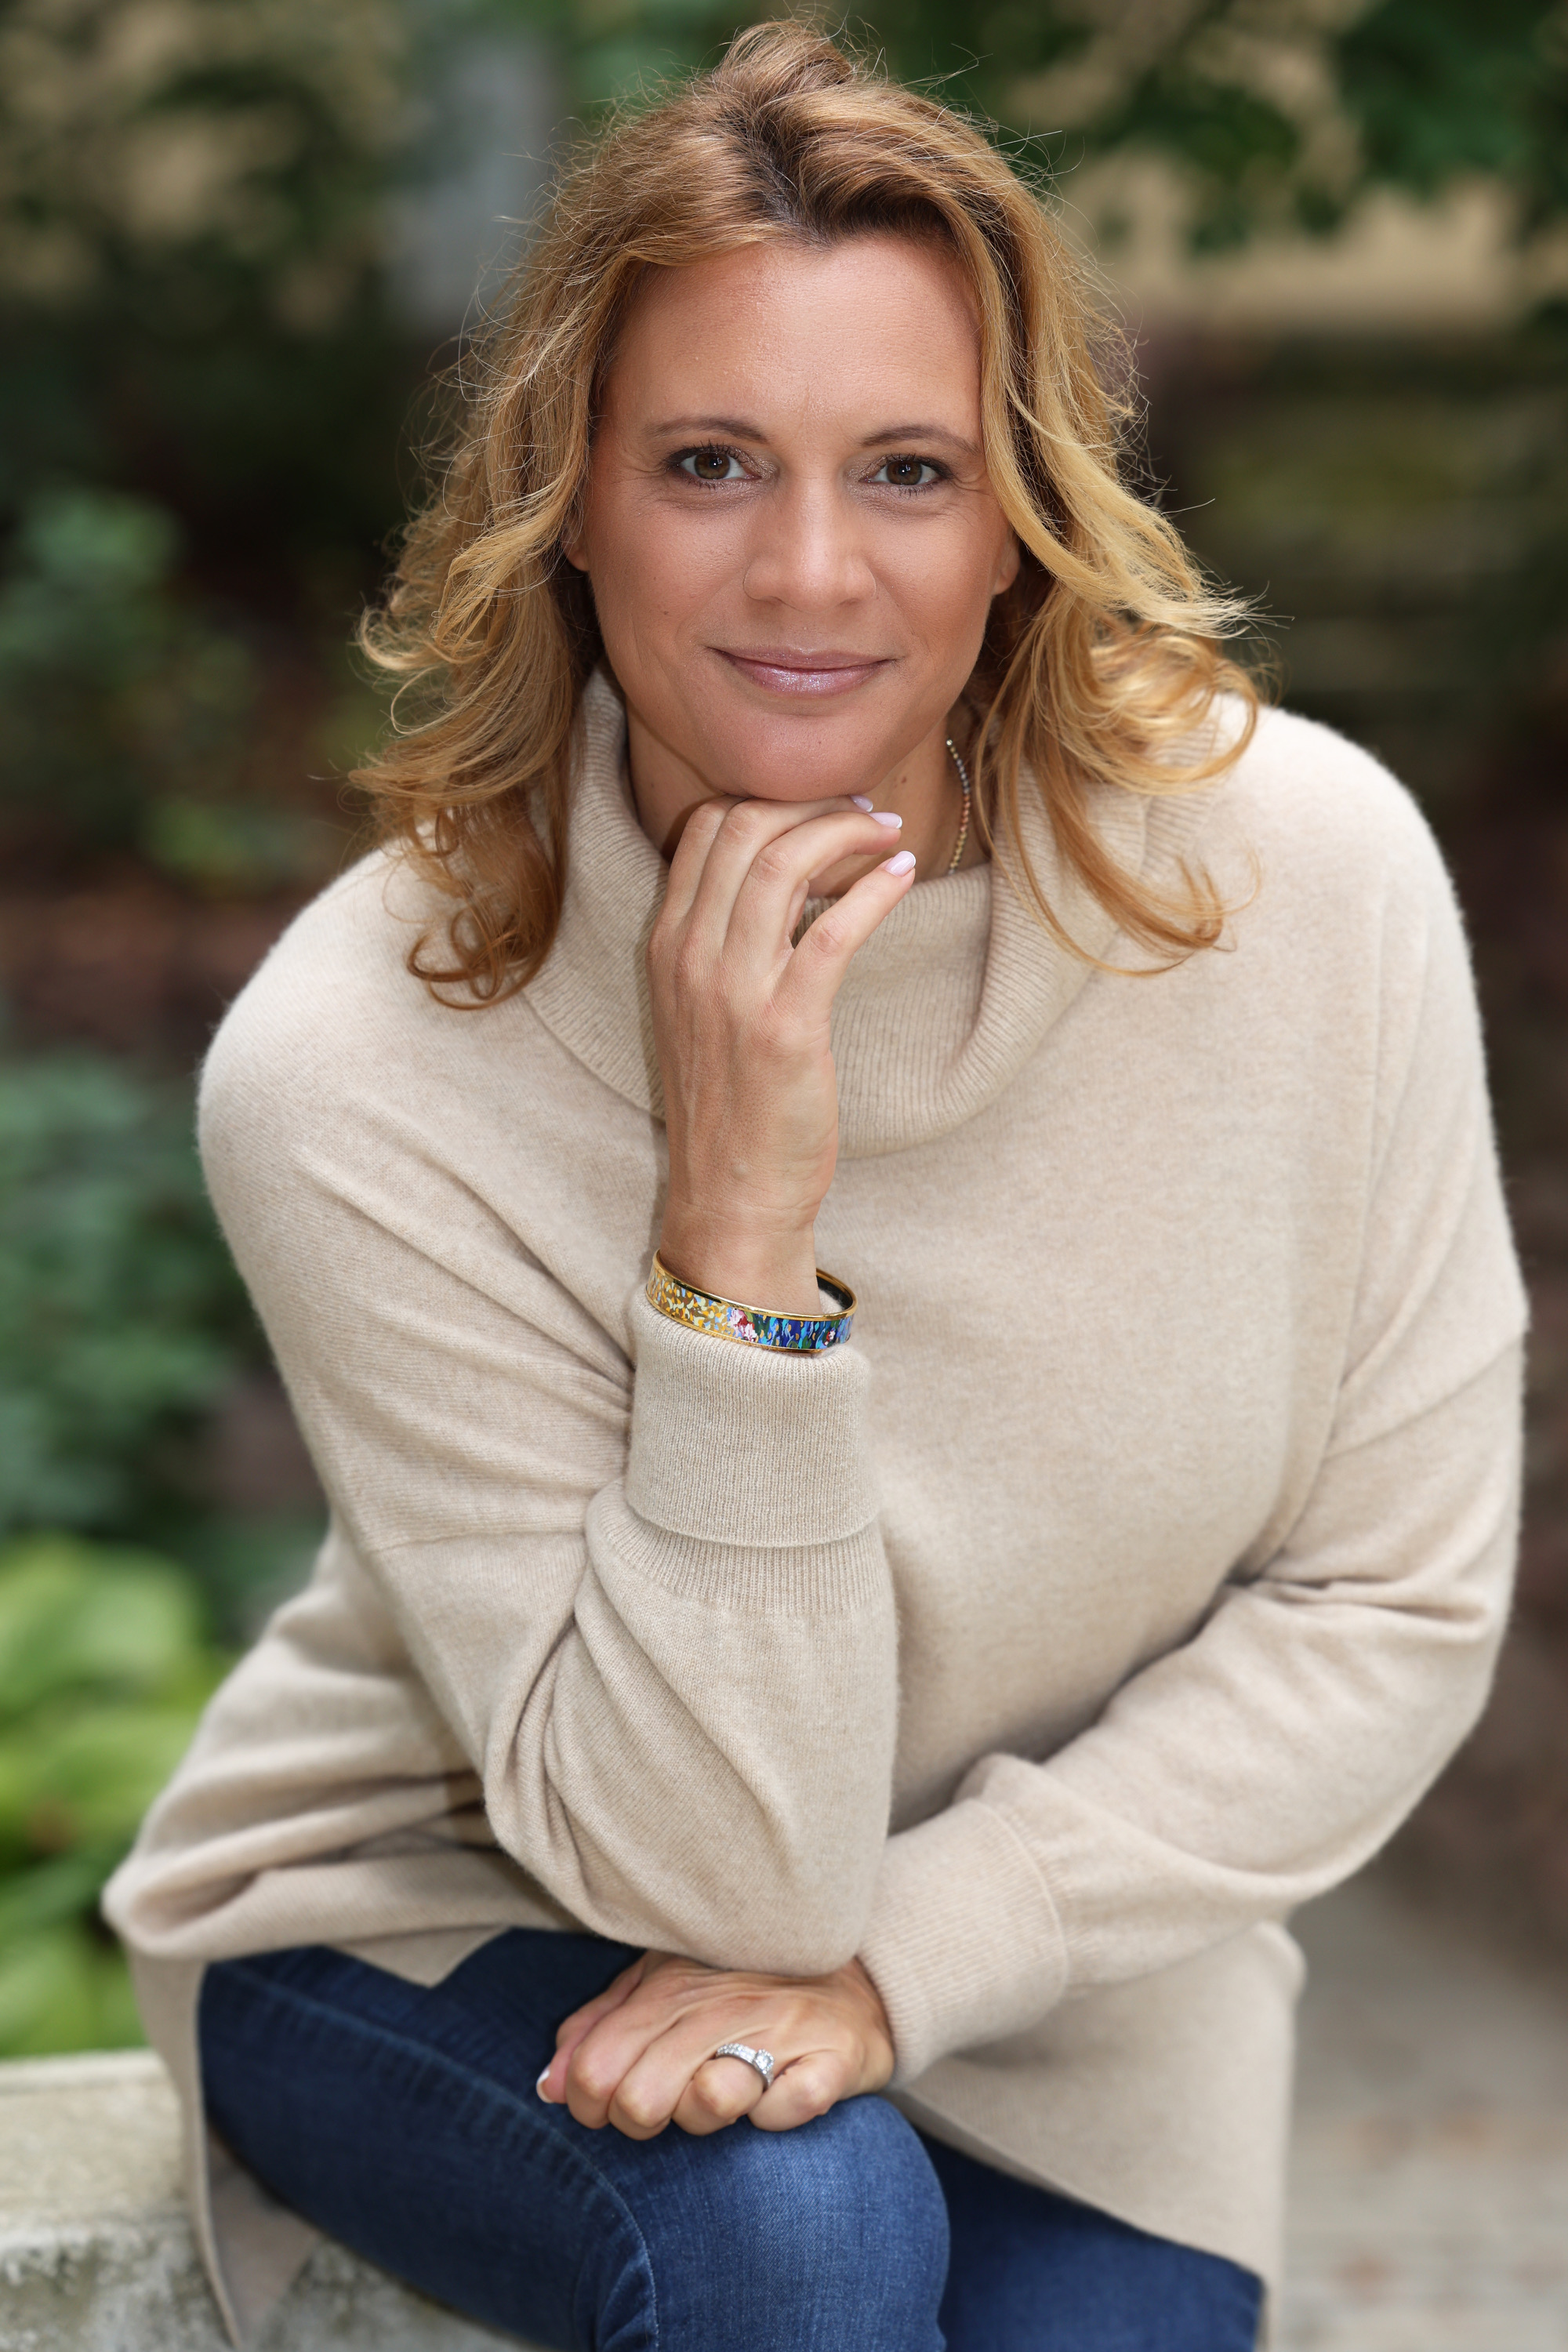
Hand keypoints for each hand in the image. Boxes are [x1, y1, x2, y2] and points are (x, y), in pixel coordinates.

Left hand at [537, 1950, 895, 2139]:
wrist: (856, 1977)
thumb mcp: (663, 1987)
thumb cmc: (741, 1989)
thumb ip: (600, 2029)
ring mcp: (779, 2030)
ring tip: (725, 2095)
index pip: (596, 2068)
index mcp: (672, 1987)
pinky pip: (786, 2109)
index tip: (609, 2108)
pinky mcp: (831, 2059)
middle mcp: (721, 2004)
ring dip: (708, 2118)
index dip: (589, 2107)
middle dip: (642, 2123)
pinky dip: (778, 2116)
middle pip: (640, 2099)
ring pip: (709, 2103)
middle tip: (667, 2110)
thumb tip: (548, 2086)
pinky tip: (780, 2097)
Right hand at [648, 796, 915, 1312]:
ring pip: (783, 863)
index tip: (823, 808)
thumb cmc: (731, 1104)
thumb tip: (790, 874)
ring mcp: (732, 991)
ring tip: (887, 834)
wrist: (732, 1196)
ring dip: (846, 832)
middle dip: (815, 802)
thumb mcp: (703, 1009)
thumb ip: (726, 940)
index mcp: (665, 946)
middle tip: (865, 812)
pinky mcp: (785, 1027)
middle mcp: (688, 957)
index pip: (705, 828)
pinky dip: (875, 890)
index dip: (772, 799)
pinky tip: (903, 877)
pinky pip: (833, 930)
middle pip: (744, 828)